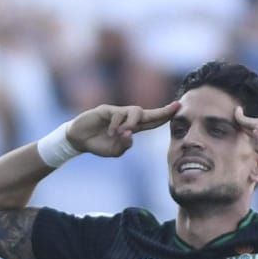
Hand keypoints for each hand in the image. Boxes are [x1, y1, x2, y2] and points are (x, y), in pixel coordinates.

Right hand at [66, 101, 180, 157]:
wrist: (79, 139)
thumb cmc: (99, 144)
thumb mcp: (115, 151)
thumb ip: (125, 145)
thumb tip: (130, 133)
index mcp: (132, 128)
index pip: (151, 121)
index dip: (164, 116)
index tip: (178, 109)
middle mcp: (127, 118)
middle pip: (147, 113)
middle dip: (162, 111)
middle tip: (176, 107)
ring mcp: (117, 113)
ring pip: (135, 112)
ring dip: (132, 123)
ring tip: (122, 133)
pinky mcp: (106, 110)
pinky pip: (117, 115)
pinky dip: (116, 125)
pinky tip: (109, 133)